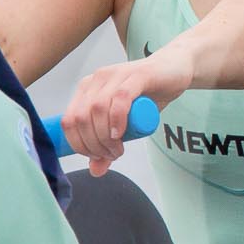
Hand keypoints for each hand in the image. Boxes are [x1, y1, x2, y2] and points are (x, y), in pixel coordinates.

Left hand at [61, 48, 192, 174]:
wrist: (174, 71)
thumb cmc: (148, 97)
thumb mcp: (126, 126)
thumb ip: (109, 146)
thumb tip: (95, 171)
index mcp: (87, 89)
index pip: (69, 121)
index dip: (78, 144)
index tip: (96, 157)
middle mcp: (97, 79)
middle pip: (81, 118)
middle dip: (93, 145)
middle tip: (111, 155)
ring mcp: (116, 75)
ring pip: (98, 109)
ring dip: (105, 137)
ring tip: (118, 149)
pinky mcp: (137, 75)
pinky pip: (120, 99)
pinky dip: (117, 120)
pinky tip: (120, 134)